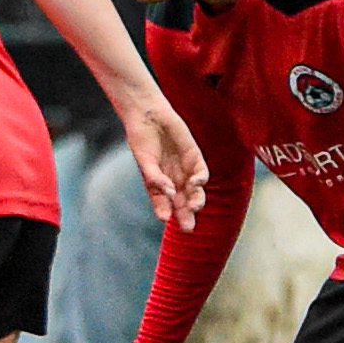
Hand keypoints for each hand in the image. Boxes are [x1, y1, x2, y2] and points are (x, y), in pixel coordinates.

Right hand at [121, 97, 209, 230]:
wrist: (150, 115)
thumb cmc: (142, 139)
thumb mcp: (145, 160)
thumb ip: (155, 178)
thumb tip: (168, 192)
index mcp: (157, 183)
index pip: (163, 204)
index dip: (164, 212)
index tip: (165, 219)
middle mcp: (172, 179)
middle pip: (181, 202)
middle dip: (185, 215)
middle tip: (188, 227)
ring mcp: (184, 169)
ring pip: (194, 192)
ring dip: (195, 201)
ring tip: (194, 207)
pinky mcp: (194, 157)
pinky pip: (201, 173)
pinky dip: (200, 180)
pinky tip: (196, 183)